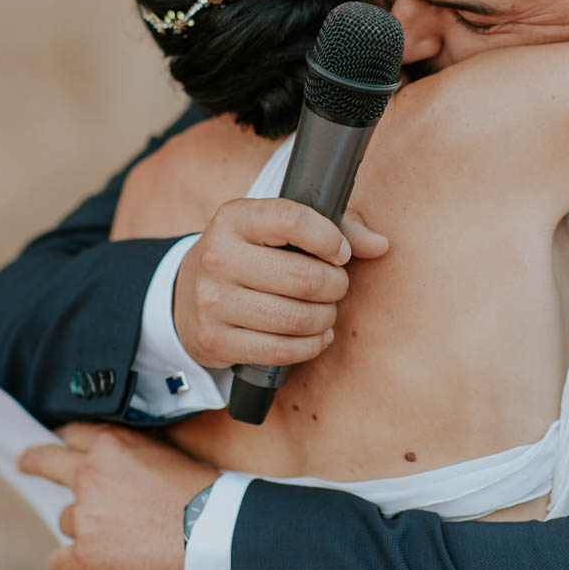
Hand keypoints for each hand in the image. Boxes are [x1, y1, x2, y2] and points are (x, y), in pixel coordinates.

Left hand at [16, 425, 217, 569]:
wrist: (210, 532)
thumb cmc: (200, 492)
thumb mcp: (165, 454)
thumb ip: (134, 456)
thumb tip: (124, 467)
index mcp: (112, 445)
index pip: (74, 434)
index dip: (66, 439)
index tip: (59, 442)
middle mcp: (90, 475)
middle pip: (46, 461)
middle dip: (33, 461)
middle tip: (24, 463)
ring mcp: (85, 515)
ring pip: (66, 519)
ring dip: (83, 526)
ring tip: (117, 536)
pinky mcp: (86, 554)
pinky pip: (60, 561)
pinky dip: (70, 564)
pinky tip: (82, 565)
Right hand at [174, 198, 387, 370]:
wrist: (187, 295)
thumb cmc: (250, 255)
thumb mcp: (278, 229)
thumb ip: (335, 227)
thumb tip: (381, 245)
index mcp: (234, 218)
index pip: (292, 219)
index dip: (329, 238)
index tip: (340, 253)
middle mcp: (218, 257)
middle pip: (305, 278)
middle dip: (336, 286)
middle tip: (336, 286)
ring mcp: (212, 302)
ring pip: (297, 319)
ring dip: (325, 318)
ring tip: (326, 312)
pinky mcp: (215, 341)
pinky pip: (281, 351)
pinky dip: (311, 346)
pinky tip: (315, 336)